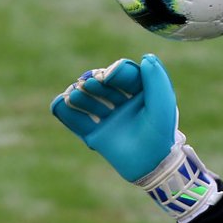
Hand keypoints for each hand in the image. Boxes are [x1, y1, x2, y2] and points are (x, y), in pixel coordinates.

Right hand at [50, 54, 176, 181]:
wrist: (152, 165)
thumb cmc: (161, 132)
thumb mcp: (163, 103)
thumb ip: (157, 80)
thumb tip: (146, 57)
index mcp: (142, 93)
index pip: (125, 73)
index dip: (115, 71)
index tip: (108, 76)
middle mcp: (124, 104)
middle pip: (104, 85)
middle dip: (94, 82)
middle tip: (89, 84)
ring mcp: (109, 120)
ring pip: (89, 101)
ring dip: (80, 94)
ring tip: (74, 94)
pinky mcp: (96, 136)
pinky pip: (76, 121)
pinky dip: (65, 111)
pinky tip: (60, 103)